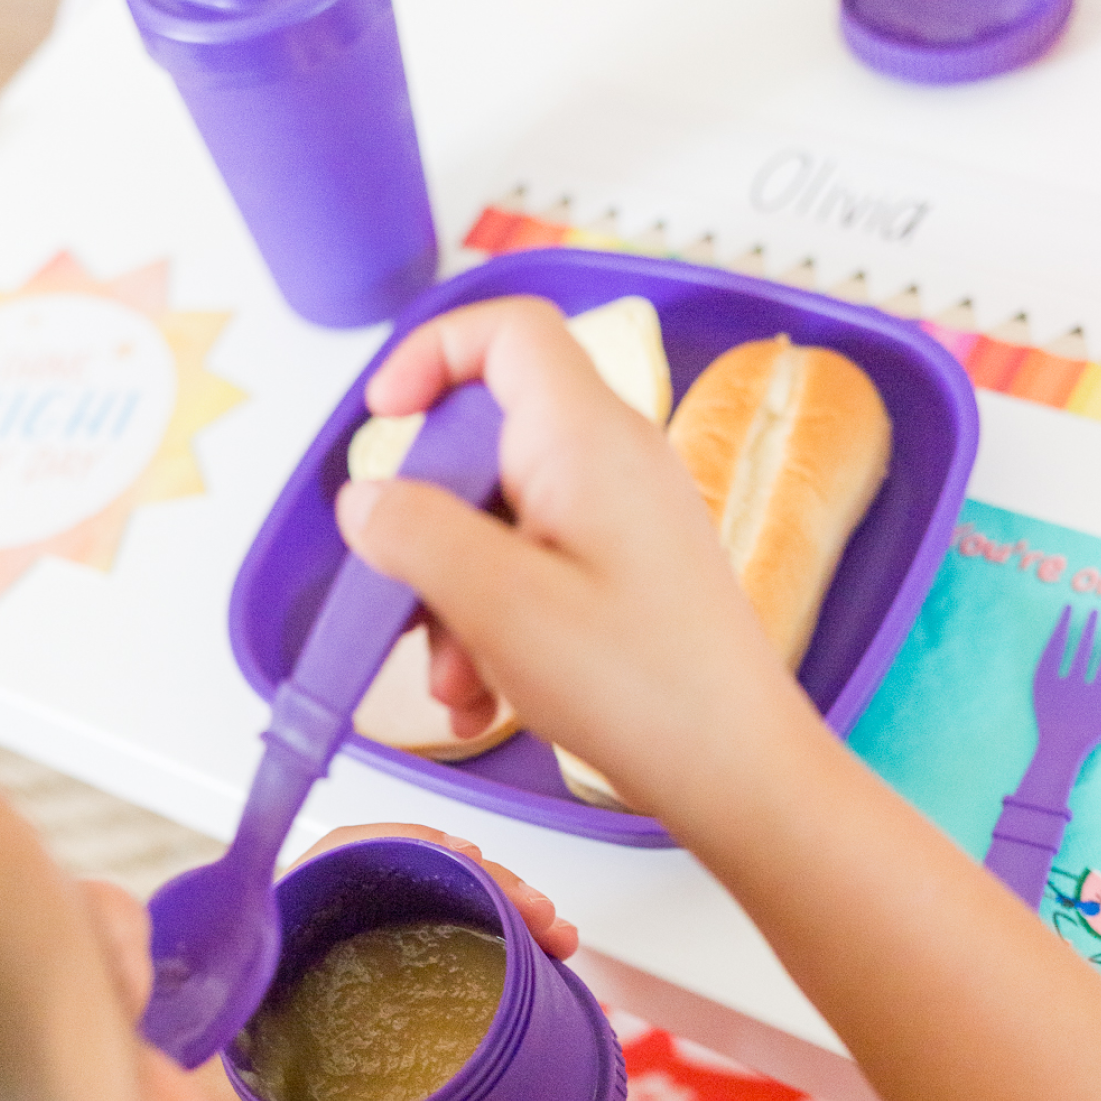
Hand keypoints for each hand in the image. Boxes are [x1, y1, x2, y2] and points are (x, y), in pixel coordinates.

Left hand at [116, 826, 576, 1100]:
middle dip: (486, 882)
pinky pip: (414, 935)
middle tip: (547, 922)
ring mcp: (332, 945)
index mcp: (265, 929)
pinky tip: (513, 963)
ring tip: (551, 939)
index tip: (478, 861)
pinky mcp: (350, 974)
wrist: (144, 1097)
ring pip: (420, 899)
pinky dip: (469, 938)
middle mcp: (302, 923)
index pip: (345, 852)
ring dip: (490, 907)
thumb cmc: (175, 1094)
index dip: (416, 843)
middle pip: (403, 870)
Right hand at [335, 297, 813, 838]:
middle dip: (428, 531)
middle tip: (407, 605)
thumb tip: (365, 501)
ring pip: (500, 523)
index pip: (507, 331)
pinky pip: (534, 571)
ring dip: (456, 600)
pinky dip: (495, 626)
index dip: (432, 352)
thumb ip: (414, 533)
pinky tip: (485, 701)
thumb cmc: (640, 685)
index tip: (383, 417)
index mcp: (585, 437)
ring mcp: (621, 520)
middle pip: (485, 447)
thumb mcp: (497, 603)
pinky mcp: (626, 574)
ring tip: (457, 686)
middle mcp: (610, 462)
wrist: (735, 770)